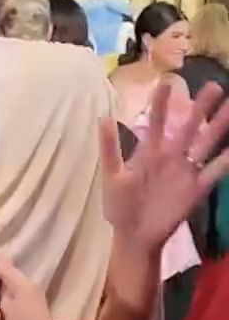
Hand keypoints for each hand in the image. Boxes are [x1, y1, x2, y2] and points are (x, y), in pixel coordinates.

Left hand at [102, 80, 228, 250]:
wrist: (133, 237)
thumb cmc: (120, 207)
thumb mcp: (111, 177)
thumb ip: (109, 148)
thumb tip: (103, 117)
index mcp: (150, 152)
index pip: (158, 121)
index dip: (162, 103)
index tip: (167, 82)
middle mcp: (171, 157)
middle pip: (189, 127)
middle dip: (201, 108)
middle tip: (215, 86)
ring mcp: (185, 172)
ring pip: (206, 144)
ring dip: (219, 127)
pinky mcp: (195, 189)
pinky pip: (214, 172)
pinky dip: (226, 161)